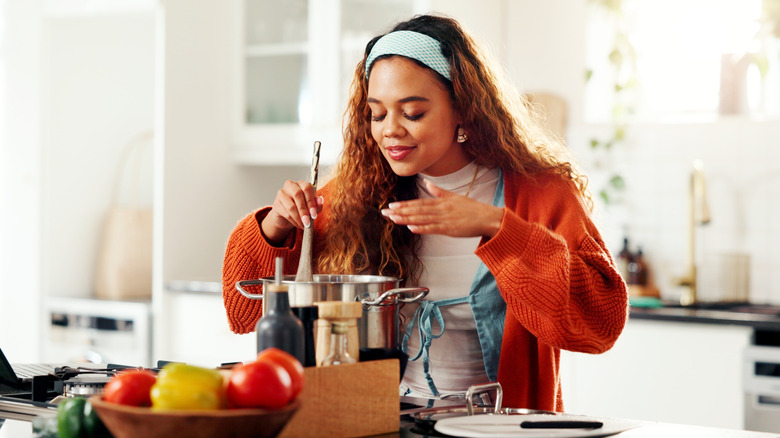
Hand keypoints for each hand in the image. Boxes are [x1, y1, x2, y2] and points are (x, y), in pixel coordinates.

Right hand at [261, 179, 323, 244]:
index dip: (311, 201)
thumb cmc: (301, 209)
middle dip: (304, 210)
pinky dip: (294, 221)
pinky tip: (298, 224)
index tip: (314, 214)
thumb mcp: (311, 207)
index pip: (306, 188)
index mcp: (301, 183)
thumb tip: (320, 200)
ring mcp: (281, 194)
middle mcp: (290, 186)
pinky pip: (286, 213)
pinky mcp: (276, 204)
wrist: (287, 217)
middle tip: (308, 222)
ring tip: (304, 225)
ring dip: (299, 218)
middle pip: (297, 194)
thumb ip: (317, 204)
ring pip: (291, 206)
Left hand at [380, 179, 502, 237]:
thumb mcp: (454, 196)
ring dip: (407, 219)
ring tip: (393, 219)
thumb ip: (439, 191)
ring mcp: (444, 219)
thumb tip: (427, 184)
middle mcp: (440, 209)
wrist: (487, 217)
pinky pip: (433, 228)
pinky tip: (411, 228)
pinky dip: (422, 228)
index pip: (419, 203)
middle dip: (400, 211)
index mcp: (441, 202)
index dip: (404, 205)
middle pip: (417, 210)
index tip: (392, 206)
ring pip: (422, 219)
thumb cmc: (472, 209)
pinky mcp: (450, 229)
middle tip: (385, 212)